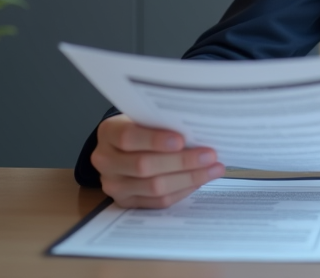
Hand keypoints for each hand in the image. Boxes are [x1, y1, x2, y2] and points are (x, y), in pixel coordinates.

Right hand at [91, 114, 225, 207]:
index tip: (181, 140)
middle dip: (182, 161)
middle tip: (210, 155)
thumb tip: (198, 129)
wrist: (121, 148)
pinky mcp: (126, 202)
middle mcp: (105, 160)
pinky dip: (183, 190)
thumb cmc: (140, 127)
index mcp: (108, 133)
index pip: (128, 137)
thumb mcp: (144, 117)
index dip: (154, 140)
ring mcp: (114, 185)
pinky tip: (200, 180)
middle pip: (144, 166)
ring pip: (154, 187)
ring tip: (214, 169)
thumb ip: (162, 122)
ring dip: (189, 178)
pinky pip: (158, 201)